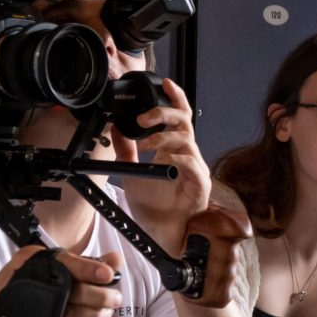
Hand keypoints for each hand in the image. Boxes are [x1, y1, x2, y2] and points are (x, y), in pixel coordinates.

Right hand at [0, 247, 123, 316]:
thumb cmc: (27, 288)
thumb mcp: (51, 268)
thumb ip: (86, 264)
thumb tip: (116, 258)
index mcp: (33, 260)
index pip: (64, 261)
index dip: (89, 269)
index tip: (108, 275)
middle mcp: (29, 281)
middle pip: (73, 289)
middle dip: (101, 297)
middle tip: (115, 299)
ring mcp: (30, 307)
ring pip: (72, 313)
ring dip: (96, 315)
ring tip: (105, 314)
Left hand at [112, 78, 209, 255]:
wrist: (162, 233)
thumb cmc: (154, 206)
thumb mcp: (133, 172)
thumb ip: (126, 150)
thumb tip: (116, 128)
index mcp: (175, 149)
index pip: (179, 116)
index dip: (175, 97)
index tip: (165, 82)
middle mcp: (187, 155)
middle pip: (185, 121)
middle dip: (165, 113)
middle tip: (144, 118)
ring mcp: (196, 169)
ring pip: (186, 140)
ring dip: (163, 138)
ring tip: (144, 145)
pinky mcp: (200, 184)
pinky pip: (191, 164)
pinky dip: (176, 158)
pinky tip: (163, 161)